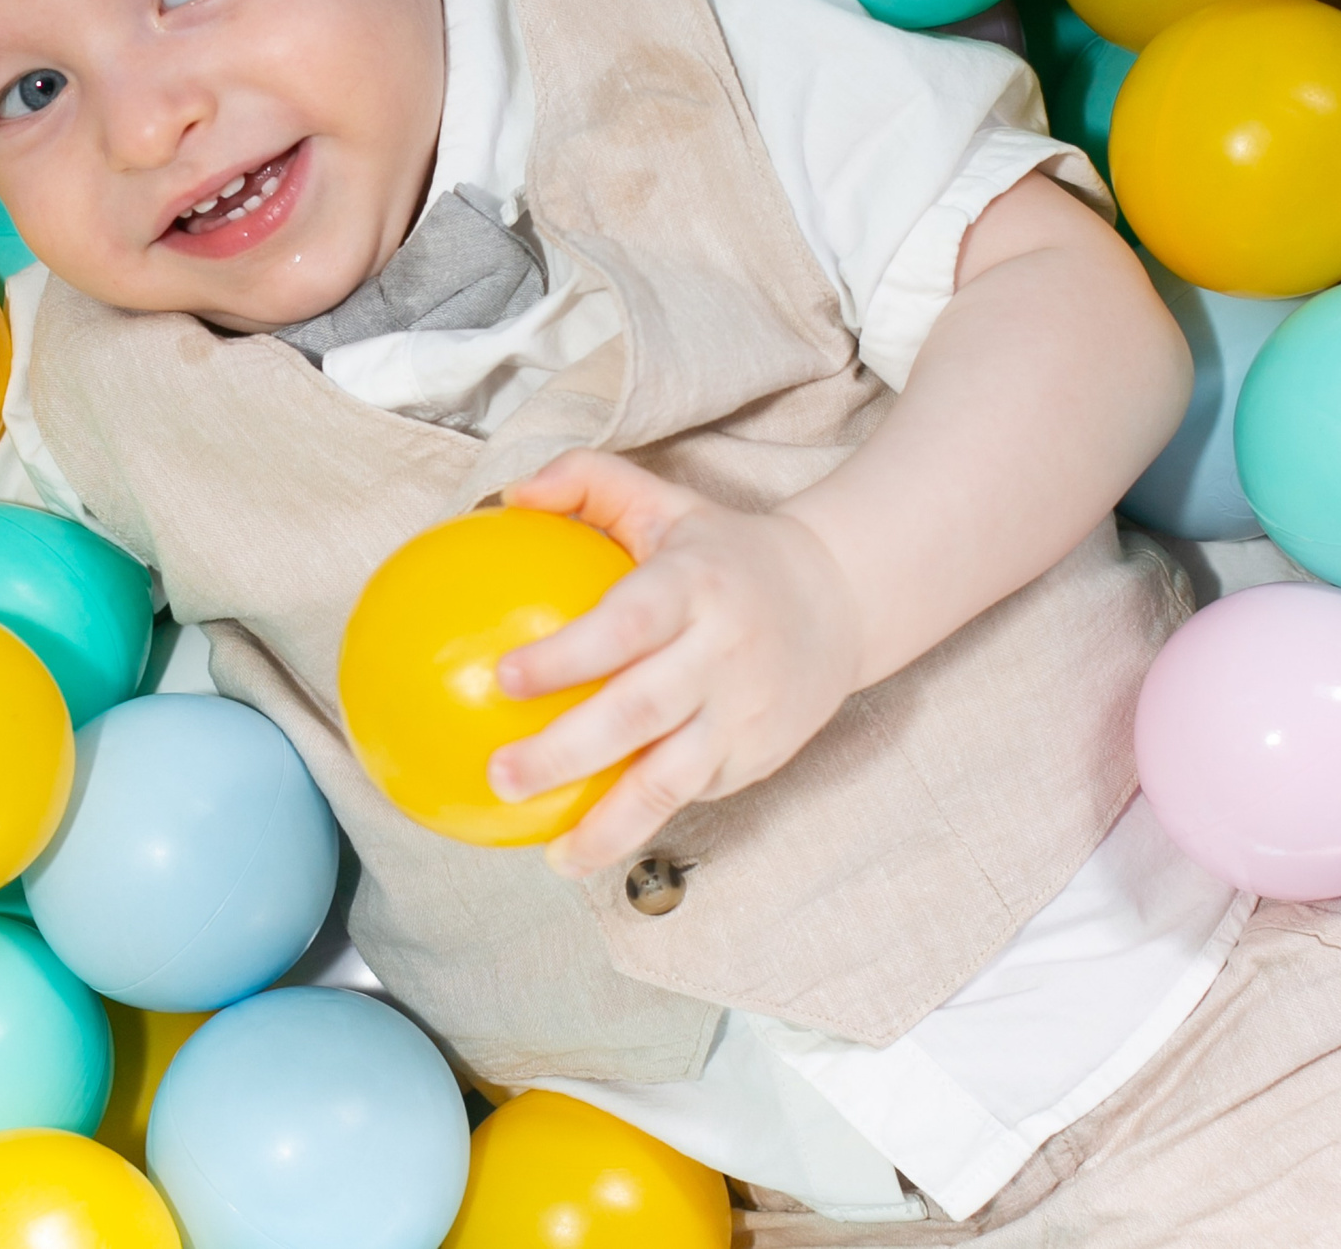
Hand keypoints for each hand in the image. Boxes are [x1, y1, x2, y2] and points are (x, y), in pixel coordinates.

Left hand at [489, 450, 863, 882]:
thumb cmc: (723, 551)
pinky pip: (691, 794)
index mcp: (695, 586)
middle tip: (500, 776)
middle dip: (566, 753)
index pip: (628, 624)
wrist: (841, 599)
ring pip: (673, 780)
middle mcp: (722, 653)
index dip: (568, 655)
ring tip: (551, 857)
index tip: (502, 677)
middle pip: (640, 712)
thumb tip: (506, 495)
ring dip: (608, 825)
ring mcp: (744, 713)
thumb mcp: (664, 500)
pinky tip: (586, 847)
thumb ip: (586, 482)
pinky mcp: (757, 756)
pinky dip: (640, 824)